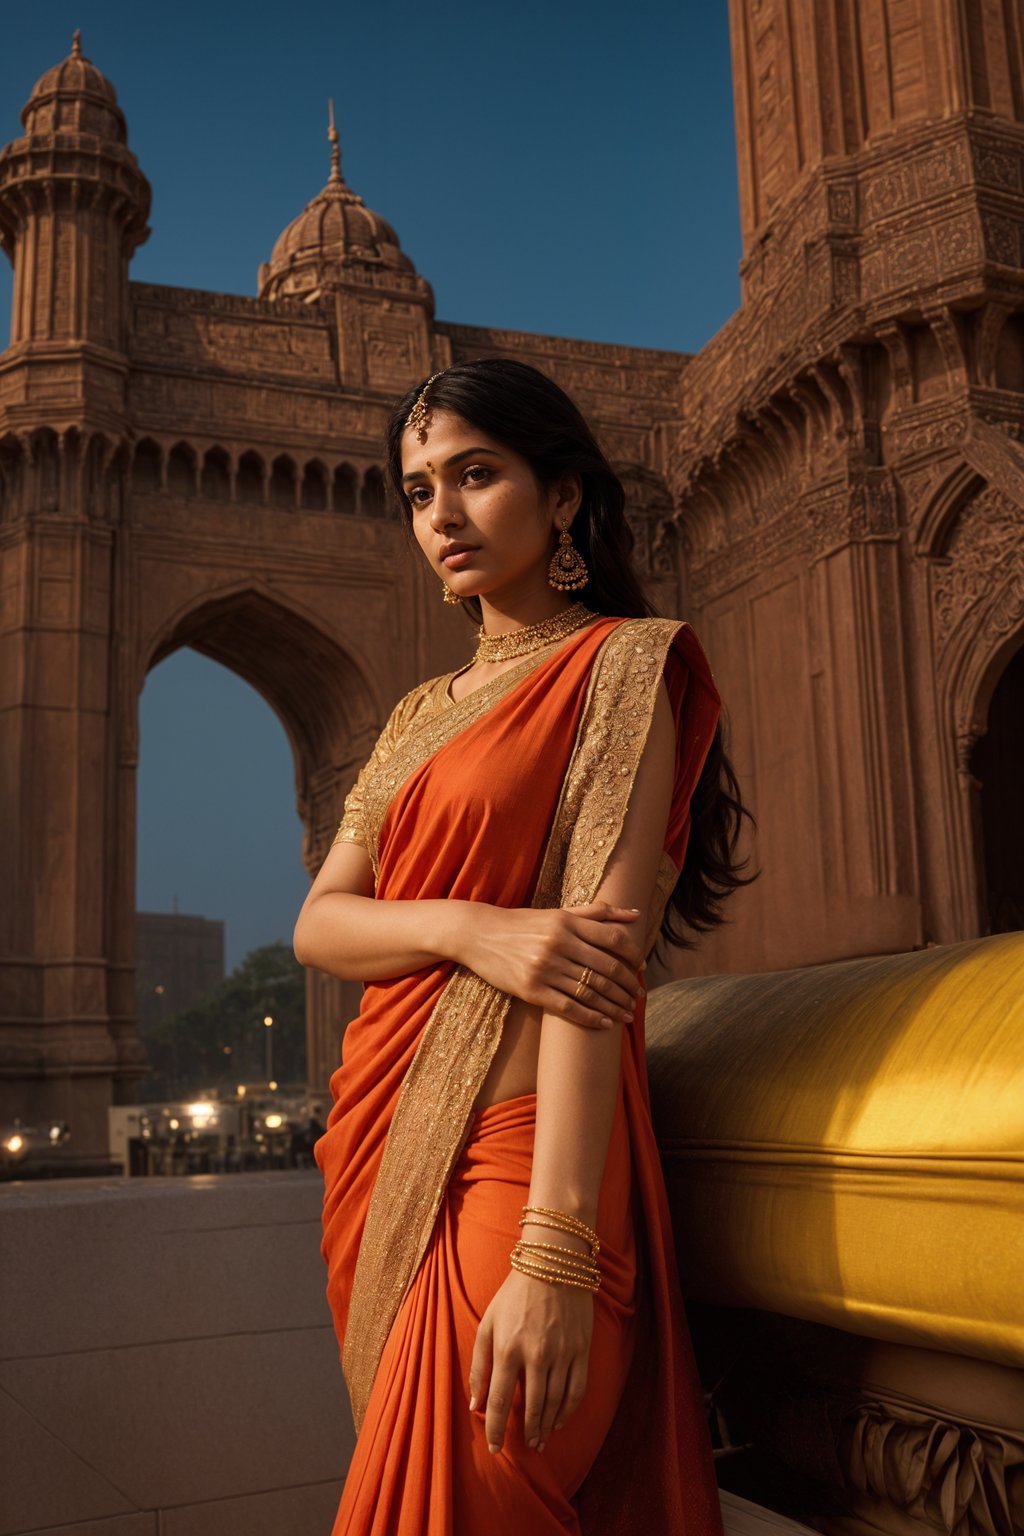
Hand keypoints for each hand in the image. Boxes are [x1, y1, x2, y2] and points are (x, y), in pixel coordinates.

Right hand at [456, 901, 645, 1029]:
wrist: (479, 934)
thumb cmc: (523, 923)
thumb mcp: (558, 913)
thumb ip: (597, 913)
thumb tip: (636, 915)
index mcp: (567, 923)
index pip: (613, 939)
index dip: (633, 956)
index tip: (642, 968)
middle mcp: (558, 944)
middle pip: (607, 969)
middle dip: (628, 986)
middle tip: (639, 997)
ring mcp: (544, 968)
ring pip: (591, 991)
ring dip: (615, 1005)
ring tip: (627, 1014)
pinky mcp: (531, 990)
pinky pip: (568, 1007)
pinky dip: (591, 1017)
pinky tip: (604, 1023)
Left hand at [469, 1268, 592, 1454]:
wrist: (553, 1264)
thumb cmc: (514, 1294)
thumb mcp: (488, 1323)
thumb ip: (479, 1365)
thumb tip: (475, 1404)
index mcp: (508, 1347)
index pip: (501, 1400)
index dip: (496, 1429)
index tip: (494, 1448)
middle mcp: (536, 1354)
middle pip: (533, 1407)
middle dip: (527, 1432)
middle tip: (525, 1446)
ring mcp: (562, 1352)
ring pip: (556, 1402)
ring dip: (548, 1426)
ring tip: (541, 1439)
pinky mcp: (581, 1349)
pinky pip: (577, 1389)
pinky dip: (568, 1410)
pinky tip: (560, 1420)